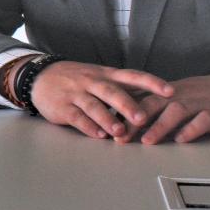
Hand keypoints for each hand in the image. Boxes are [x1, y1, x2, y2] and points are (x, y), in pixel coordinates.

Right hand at [28, 60, 172, 139]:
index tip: (170, 92)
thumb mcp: (98, 77)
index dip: (152, 83)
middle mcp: (92, 82)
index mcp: (105, 75)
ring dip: (108, 119)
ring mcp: (76, 93)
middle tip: (142, 117)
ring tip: (120, 132)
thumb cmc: (76, 79)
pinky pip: (77, 117)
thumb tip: (153, 101)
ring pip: (94, 106)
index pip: (132, 76)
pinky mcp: (62, 107)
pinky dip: (88, 126)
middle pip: (112, 92)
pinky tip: (98, 134)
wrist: (39, 76)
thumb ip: (121, 88)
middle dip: (127, 105)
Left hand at [120, 74, 209, 144]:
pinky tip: (181, 140)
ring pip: (175, 111)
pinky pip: (203, 120)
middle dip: (134, 121)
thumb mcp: (173, 99)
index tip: (108, 129)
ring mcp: (198, 103)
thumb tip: (123, 119)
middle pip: (152, 104)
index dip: (123, 113)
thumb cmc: (200, 98)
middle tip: (120, 137)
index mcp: (165, 92)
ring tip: (147, 141)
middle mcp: (179, 95)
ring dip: (159, 126)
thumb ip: (151, 107)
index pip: (139, 100)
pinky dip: (191, 129)